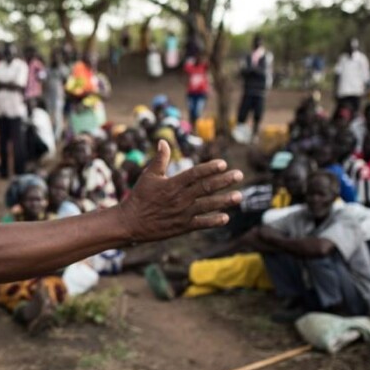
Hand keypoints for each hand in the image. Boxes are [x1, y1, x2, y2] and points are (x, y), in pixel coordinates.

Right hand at [118, 139, 242, 242]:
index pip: (194, 174)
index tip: (223, 164)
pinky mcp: (182, 227)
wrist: (131, 223)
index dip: (209, 168)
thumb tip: (163, 142)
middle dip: (224, 181)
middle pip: (205, 188)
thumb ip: (160, 159)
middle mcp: (179, 198)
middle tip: (239, 175)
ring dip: (224, 201)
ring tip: (238, 196)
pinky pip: (201, 223)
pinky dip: (213, 221)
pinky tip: (225, 217)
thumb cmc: (139, 197)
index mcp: (172, 184)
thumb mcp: (148, 176)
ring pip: (207, 205)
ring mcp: (182, 213)